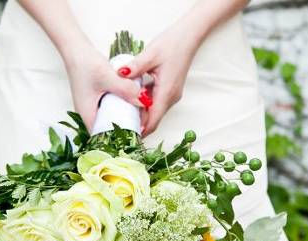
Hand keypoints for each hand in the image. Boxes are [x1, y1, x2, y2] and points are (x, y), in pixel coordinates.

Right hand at [65, 46, 143, 130]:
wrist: (76, 48)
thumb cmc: (86, 64)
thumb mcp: (108, 77)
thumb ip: (125, 90)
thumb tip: (143, 101)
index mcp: (87, 114)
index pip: (101, 136)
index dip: (116, 139)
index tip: (132, 138)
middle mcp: (87, 112)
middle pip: (105, 129)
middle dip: (122, 129)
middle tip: (139, 127)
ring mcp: (90, 105)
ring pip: (107, 118)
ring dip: (121, 118)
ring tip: (138, 117)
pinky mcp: (94, 97)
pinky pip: (107, 109)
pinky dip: (118, 109)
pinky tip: (129, 104)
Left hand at [120, 20, 204, 136]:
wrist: (189, 36)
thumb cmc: (172, 44)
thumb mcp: (151, 54)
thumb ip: (135, 67)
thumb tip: (120, 74)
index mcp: (166, 93)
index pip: (153, 121)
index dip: (140, 131)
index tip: (125, 137)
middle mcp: (170, 98)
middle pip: (153, 119)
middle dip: (137, 126)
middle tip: (118, 128)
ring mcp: (171, 94)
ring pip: (153, 111)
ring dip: (140, 115)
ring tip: (120, 116)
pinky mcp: (169, 89)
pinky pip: (155, 102)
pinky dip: (143, 105)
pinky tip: (129, 100)